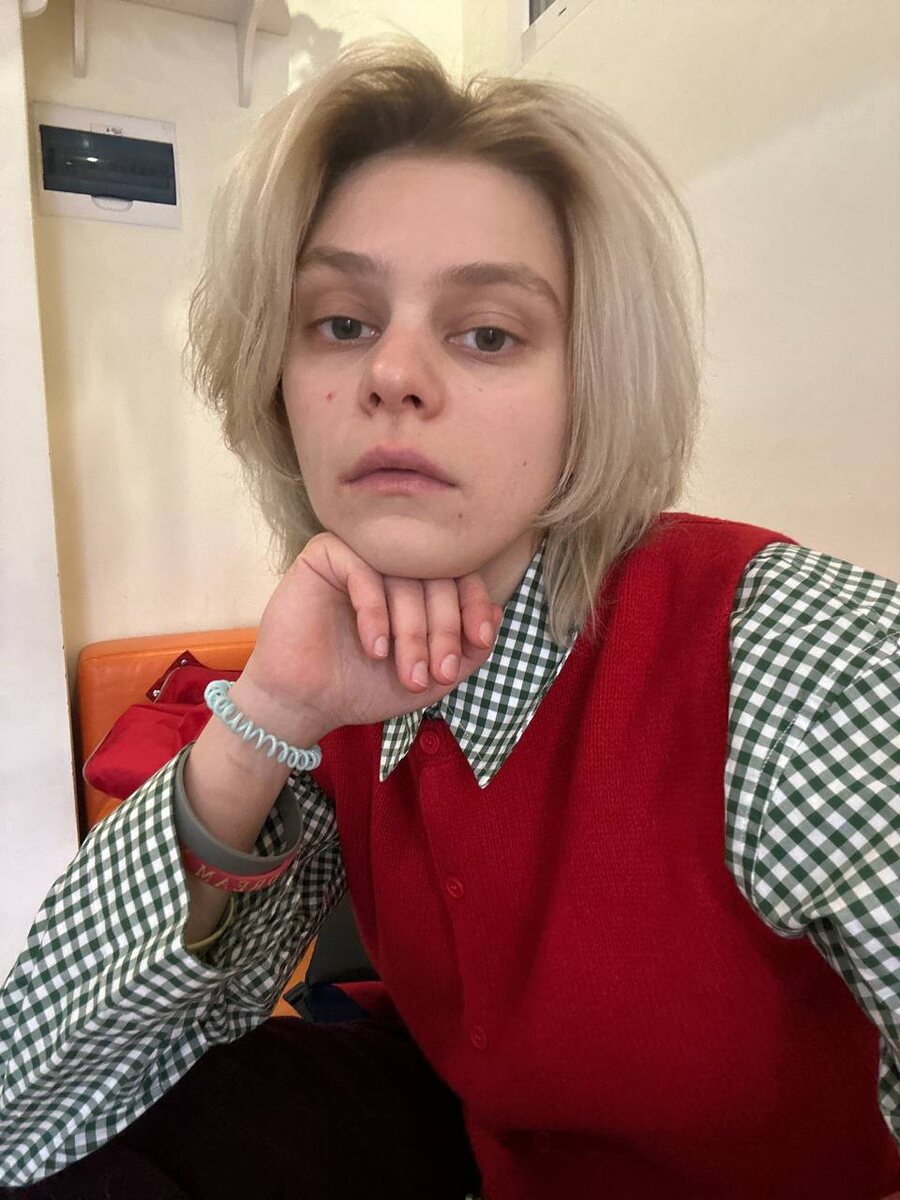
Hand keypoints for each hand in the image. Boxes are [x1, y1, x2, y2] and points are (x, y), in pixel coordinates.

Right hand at [239, 531, 502, 740]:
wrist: (305, 704)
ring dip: (413, 631)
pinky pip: (362, 568)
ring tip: (409, 674)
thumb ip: (468, 651)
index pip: (461, 575)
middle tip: (438, 673)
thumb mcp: (430, 677)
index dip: (475, 605)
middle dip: (443, 630)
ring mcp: (360, 555)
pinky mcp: (324, 556)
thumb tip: (499, 614)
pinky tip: (375, 648)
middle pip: (437, 576)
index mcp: (419, 582)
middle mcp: (393, 562)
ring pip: (404, 575)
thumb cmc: (365, 686)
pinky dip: (375, 612)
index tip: (479, 639)